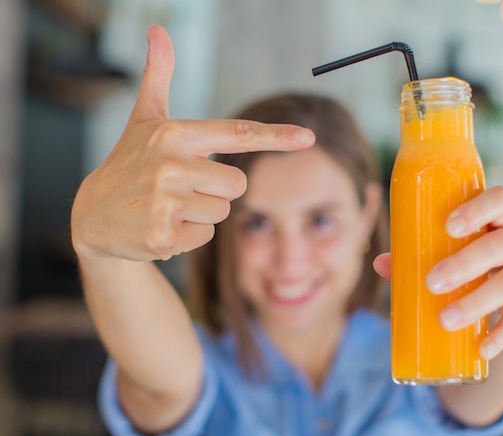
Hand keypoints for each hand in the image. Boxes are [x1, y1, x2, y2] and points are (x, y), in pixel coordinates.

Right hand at [71, 25, 314, 261]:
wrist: (91, 215)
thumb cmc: (128, 163)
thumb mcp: (144, 120)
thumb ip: (158, 77)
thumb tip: (157, 30)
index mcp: (175, 134)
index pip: (236, 134)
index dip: (276, 136)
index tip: (308, 137)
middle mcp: (171, 165)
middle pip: (238, 185)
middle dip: (216, 189)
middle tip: (181, 187)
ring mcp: (165, 202)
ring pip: (222, 212)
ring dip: (201, 213)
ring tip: (168, 206)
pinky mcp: (163, 236)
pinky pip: (205, 236)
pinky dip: (188, 236)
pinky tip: (161, 226)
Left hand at [373, 185, 502, 359]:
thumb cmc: (480, 270)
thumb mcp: (457, 258)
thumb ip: (420, 257)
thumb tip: (380, 263)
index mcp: (502, 219)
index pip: (501, 199)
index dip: (477, 208)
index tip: (449, 226)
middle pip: (501, 244)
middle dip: (465, 263)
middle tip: (431, 283)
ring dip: (476, 303)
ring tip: (445, 320)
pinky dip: (502, 334)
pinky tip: (483, 348)